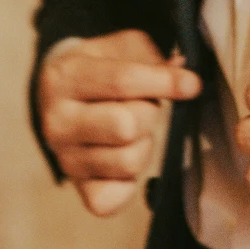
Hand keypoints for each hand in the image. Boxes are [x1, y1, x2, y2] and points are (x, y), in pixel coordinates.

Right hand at [37, 30, 200, 218]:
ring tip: (131, 132)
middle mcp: (56, 121)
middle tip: (142, 106)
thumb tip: (185, 78)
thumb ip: (151, 57)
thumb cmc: (100, 67)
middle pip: (127, 126)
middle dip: (148, 113)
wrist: (60, 95)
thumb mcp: (120, 48)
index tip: (193, 85)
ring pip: (128, 161)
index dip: (165, 82)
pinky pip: (113, 200)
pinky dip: (129, 183)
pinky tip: (123, 160)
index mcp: (66, 77)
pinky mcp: (76, 188)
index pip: (122, 82)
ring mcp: (64, 158)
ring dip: (143, 145)